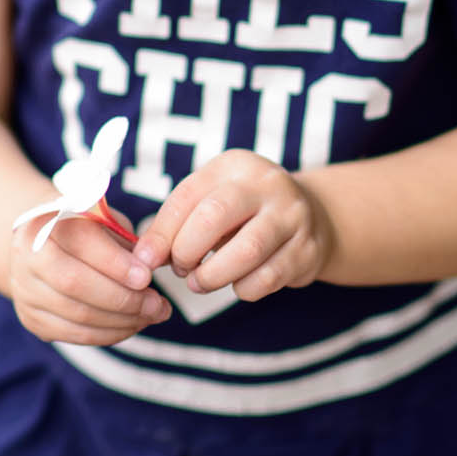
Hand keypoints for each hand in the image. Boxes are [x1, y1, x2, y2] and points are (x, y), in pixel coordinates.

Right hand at [9, 206, 170, 345]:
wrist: (44, 246)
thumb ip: (122, 239)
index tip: (147, 276)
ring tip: (152, 314)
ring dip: (122, 320)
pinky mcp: (32, 319)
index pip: (79, 241)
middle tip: (157, 304)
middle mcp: (26, 256)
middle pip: (74, 283)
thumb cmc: (84, 228)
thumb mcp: (103, 220)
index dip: (115, 262)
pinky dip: (109, 334)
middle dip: (123, 298)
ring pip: (77, 315)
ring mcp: (25, 291)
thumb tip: (148, 267)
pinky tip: (133, 324)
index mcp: (44, 220)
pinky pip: (74, 335)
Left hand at [133, 151, 335, 302]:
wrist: (312, 217)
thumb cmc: (243, 213)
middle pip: (214, 217)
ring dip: (212, 276)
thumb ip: (176, 224)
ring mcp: (292, 216)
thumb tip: (144, 258)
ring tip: (200, 283)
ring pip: (246, 252)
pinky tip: (236, 283)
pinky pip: (267, 279)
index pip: (187, 197)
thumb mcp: (211, 201)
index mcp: (235, 166)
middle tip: (180, 269)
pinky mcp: (307, 250)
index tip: (145, 260)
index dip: (161, 233)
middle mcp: (267, 184)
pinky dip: (242, 289)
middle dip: (187, 251)